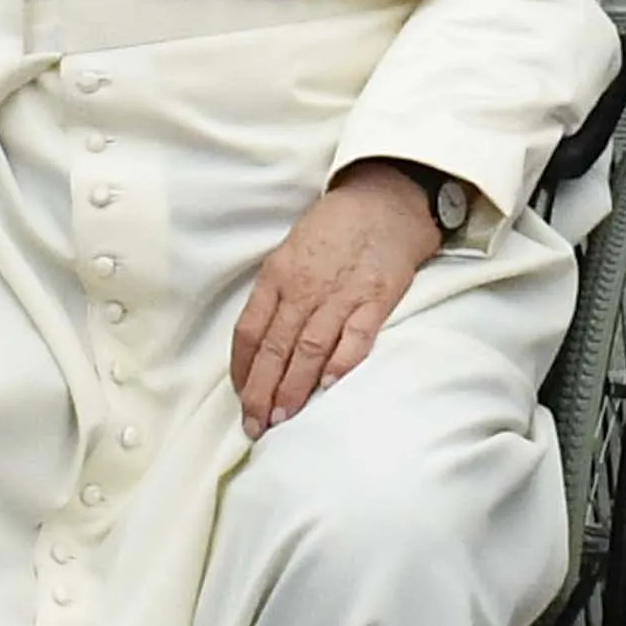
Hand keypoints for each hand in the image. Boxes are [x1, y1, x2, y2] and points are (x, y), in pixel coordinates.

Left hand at [227, 160, 442, 430]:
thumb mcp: (291, 252)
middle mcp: (304, 287)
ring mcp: (341, 293)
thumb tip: (260, 345)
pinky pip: (357, 334)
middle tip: (255, 425)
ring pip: (309, 347)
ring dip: (294, 386)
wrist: (386, 199)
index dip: (241, 369)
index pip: (249, 330)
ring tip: (282, 418)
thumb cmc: (335, 229)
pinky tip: (329, 386)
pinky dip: (341, 361)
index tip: (240, 398)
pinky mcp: (377, 297)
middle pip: (275, 347)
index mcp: (277, 275)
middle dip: (261, 390)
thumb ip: (276, 295)